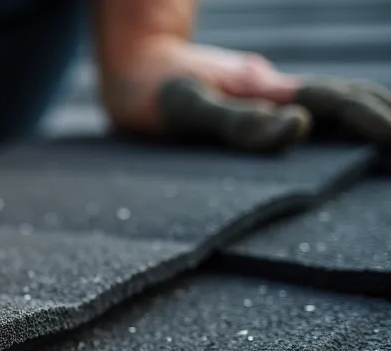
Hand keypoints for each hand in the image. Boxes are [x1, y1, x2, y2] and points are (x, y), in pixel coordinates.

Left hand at [103, 40, 390, 150]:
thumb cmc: (152, 91)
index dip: (372, 121)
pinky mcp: (255, 105)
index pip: (337, 105)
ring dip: (368, 118)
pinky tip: (348, 139)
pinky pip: (311, 113)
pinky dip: (342, 122)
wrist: (131, 66)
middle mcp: (276, 92)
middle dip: (383, 118)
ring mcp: (268, 97)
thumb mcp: (186, 108)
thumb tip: (298, 127)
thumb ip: (237, 122)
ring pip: (332, 104)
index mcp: (269, 92)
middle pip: (346, 100)